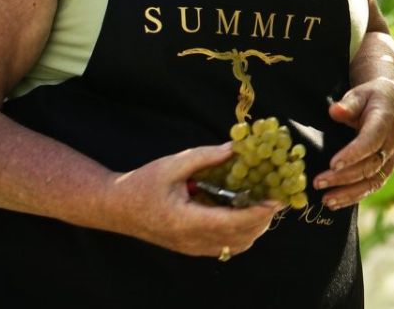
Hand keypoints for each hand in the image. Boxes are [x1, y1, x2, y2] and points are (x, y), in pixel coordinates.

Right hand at [103, 143, 281, 257]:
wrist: (115, 207)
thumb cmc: (142, 183)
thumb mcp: (173, 164)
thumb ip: (206, 156)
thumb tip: (237, 147)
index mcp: (186, 221)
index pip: (232, 222)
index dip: (259, 212)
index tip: (278, 199)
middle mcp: (191, 240)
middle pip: (239, 237)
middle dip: (263, 219)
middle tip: (278, 197)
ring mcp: (191, 247)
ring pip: (235, 245)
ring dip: (255, 228)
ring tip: (265, 204)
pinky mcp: (191, 248)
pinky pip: (225, 247)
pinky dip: (242, 234)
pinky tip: (246, 214)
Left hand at [312, 78, 393, 208]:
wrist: (393, 104)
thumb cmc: (370, 98)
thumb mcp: (360, 94)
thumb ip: (348, 104)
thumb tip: (334, 112)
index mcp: (385, 122)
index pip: (371, 140)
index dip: (354, 153)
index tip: (333, 164)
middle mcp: (392, 143)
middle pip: (369, 165)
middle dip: (343, 176)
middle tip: (318, 183)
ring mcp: (392, 159)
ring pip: (372, 181)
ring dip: (349, 193)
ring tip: (326, 200)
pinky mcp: (387, 169)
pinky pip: (373, 186)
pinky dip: (355, 196)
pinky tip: (335, 203)